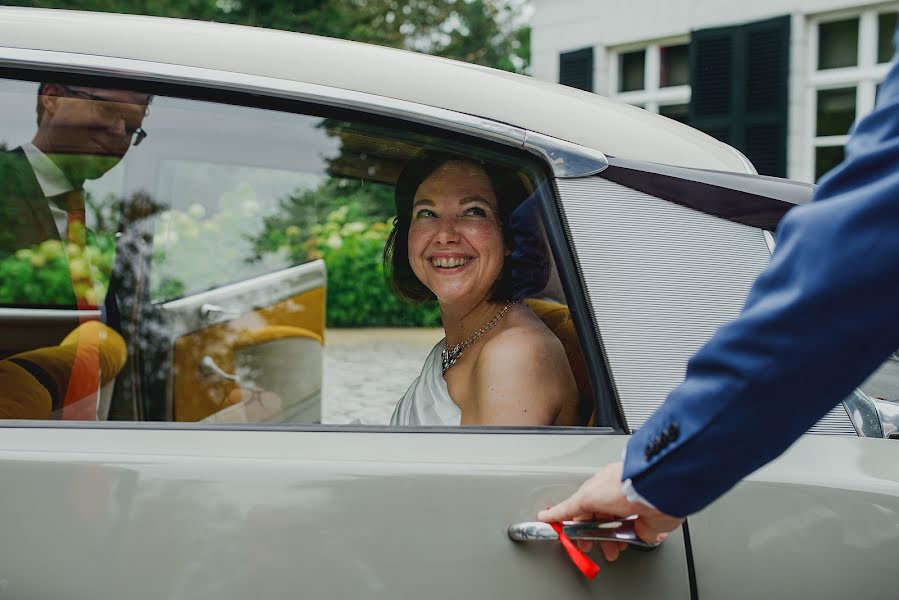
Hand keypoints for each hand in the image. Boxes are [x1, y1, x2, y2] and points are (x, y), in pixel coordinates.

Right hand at [537, 462, 684, 562]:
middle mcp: (614, 498)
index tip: (562, 532)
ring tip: (607, 550)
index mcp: (599, 488)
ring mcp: (629, 511)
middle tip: (586, 546)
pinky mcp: (644, 522)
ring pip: (613, 531)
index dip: (570, 521)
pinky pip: (631, 536)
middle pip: (596, 522)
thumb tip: (544, 516)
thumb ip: (565, 509)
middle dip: (590, 537)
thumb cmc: (620, 486)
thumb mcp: (585, 497)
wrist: (652, 492)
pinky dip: (624, 543)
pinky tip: (621, 546)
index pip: (579, 507)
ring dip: (608, 543)